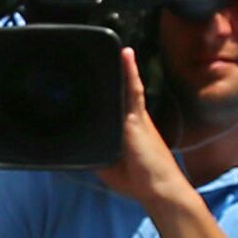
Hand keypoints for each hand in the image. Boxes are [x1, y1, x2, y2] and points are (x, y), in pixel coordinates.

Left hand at [90, 48, 194, 211]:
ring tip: (116, 48)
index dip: (110, 92)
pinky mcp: (137, 118)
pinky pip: (133, 90)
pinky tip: (125, 55)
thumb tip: (79, 151)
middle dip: (115, 75)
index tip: (98, 80)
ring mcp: (136, 117)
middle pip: (120, 92)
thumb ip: (95, 154)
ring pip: (125, 87)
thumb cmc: (139, 180)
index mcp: (127, 130)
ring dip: (122, 68)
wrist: (158, 189)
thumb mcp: (108, 167)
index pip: (115, 105)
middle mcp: (134, 119)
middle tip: (102, 56)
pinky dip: (129, 72)